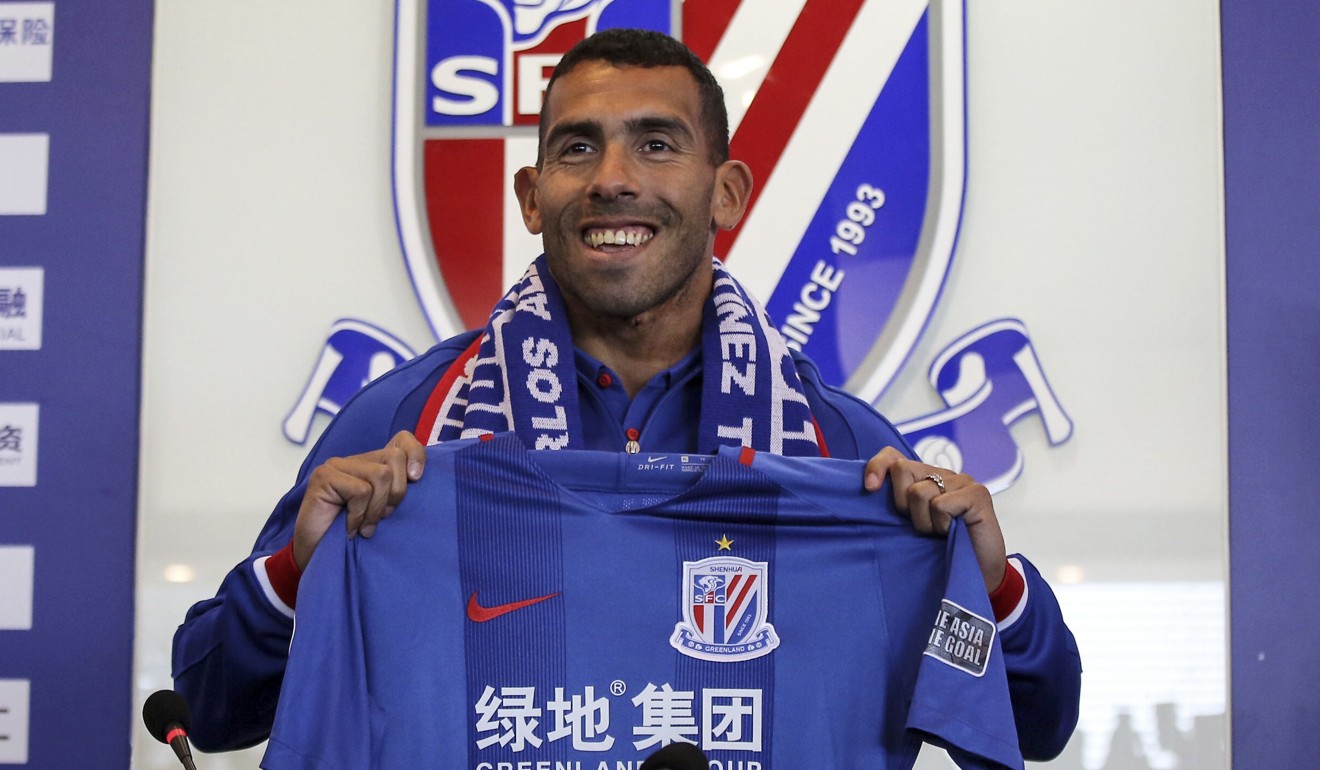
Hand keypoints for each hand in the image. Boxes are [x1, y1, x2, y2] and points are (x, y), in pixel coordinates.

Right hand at [292, 431, 426, 569]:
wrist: (319, 559)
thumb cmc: (354, 537)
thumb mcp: (385, 513)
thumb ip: (398, 492)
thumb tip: (418, 477)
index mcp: (373, 465)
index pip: (402, 440)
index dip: (416, 454)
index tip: (417, 478)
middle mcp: (356, 460)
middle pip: (395, 458)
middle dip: (396, 493)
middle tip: (382, 517)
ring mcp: (337, 465)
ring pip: (380, 475)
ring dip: (376, 509)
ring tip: (364, 526)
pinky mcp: (324, 476)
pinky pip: (361, 491)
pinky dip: (359, 515)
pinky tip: (349, 528)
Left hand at [863, 447, 1006, 591]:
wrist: (975, 576)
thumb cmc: (940, 552)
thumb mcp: (908, 526)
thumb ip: (895, 505)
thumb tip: (868, 488)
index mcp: (925, 479)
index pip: (893, 457)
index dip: (877, 467)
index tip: (870, 489)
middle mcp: (943, 474)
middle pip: (902, 469)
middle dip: (903, 504)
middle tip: (922, 526)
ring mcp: (962, 481)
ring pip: (920, 491)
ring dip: (925, 522)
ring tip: (940, 532)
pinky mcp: (977, 494)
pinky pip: (940, 505)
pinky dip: (942, 525)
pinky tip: (954, 533)